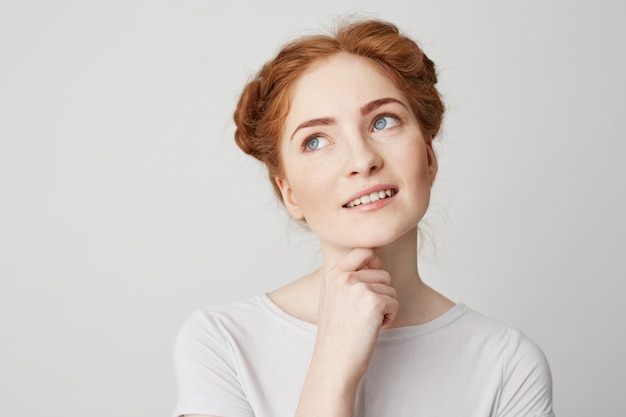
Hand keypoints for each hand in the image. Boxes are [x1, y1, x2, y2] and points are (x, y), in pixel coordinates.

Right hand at [313, 248, 398, 384]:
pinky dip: (389, 318)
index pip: (363, 251)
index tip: (372, 283)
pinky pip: (395, 303)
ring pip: (390, 289)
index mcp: (333, 275)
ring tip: (366, 322)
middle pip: (382, 273)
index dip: (374, 263)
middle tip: (365, 314)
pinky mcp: (374, 302)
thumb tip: (376, 260)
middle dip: (381, 294)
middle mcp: (345, 277)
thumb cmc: (336, 335)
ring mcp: (359, 288)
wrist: (334, 362)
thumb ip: (349, 278)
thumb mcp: (332, 298)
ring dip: (385, 307)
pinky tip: (373, 328)